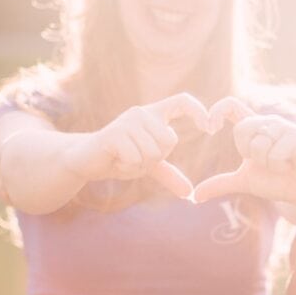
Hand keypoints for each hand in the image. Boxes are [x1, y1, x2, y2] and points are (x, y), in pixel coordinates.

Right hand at [64, 92, 209, 197]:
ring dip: (139, 164)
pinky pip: (136, 159)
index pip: (182, 101)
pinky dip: (127, 167)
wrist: (84, 161)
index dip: (199, 111)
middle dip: (154, 159)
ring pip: (152, 152)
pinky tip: (115, 160)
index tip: (211, 128)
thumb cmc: (118, 158)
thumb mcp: (148, 166)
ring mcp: (127, 121)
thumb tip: (190, 193)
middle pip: (169, 141)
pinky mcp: (114, 134)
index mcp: (153, 115)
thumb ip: (169, 174)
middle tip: (134, 156)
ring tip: (123, 157)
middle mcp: (142, 112)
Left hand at [192, 104, 295, 208]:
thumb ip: (220, 184)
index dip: (217, 110)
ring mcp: (284, 128)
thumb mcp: (245, 181)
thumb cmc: (278, 181)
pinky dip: (279, 166)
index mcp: (254, 128)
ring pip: (259, 143)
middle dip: (249, 153)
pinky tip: (290, 166)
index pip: (231, 106)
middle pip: (242, 129)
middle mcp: (268, 123)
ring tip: (281, 165)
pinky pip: (275, 152)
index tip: (209, 127)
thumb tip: (195, 196)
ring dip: (267, 163)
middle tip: (265, 162)